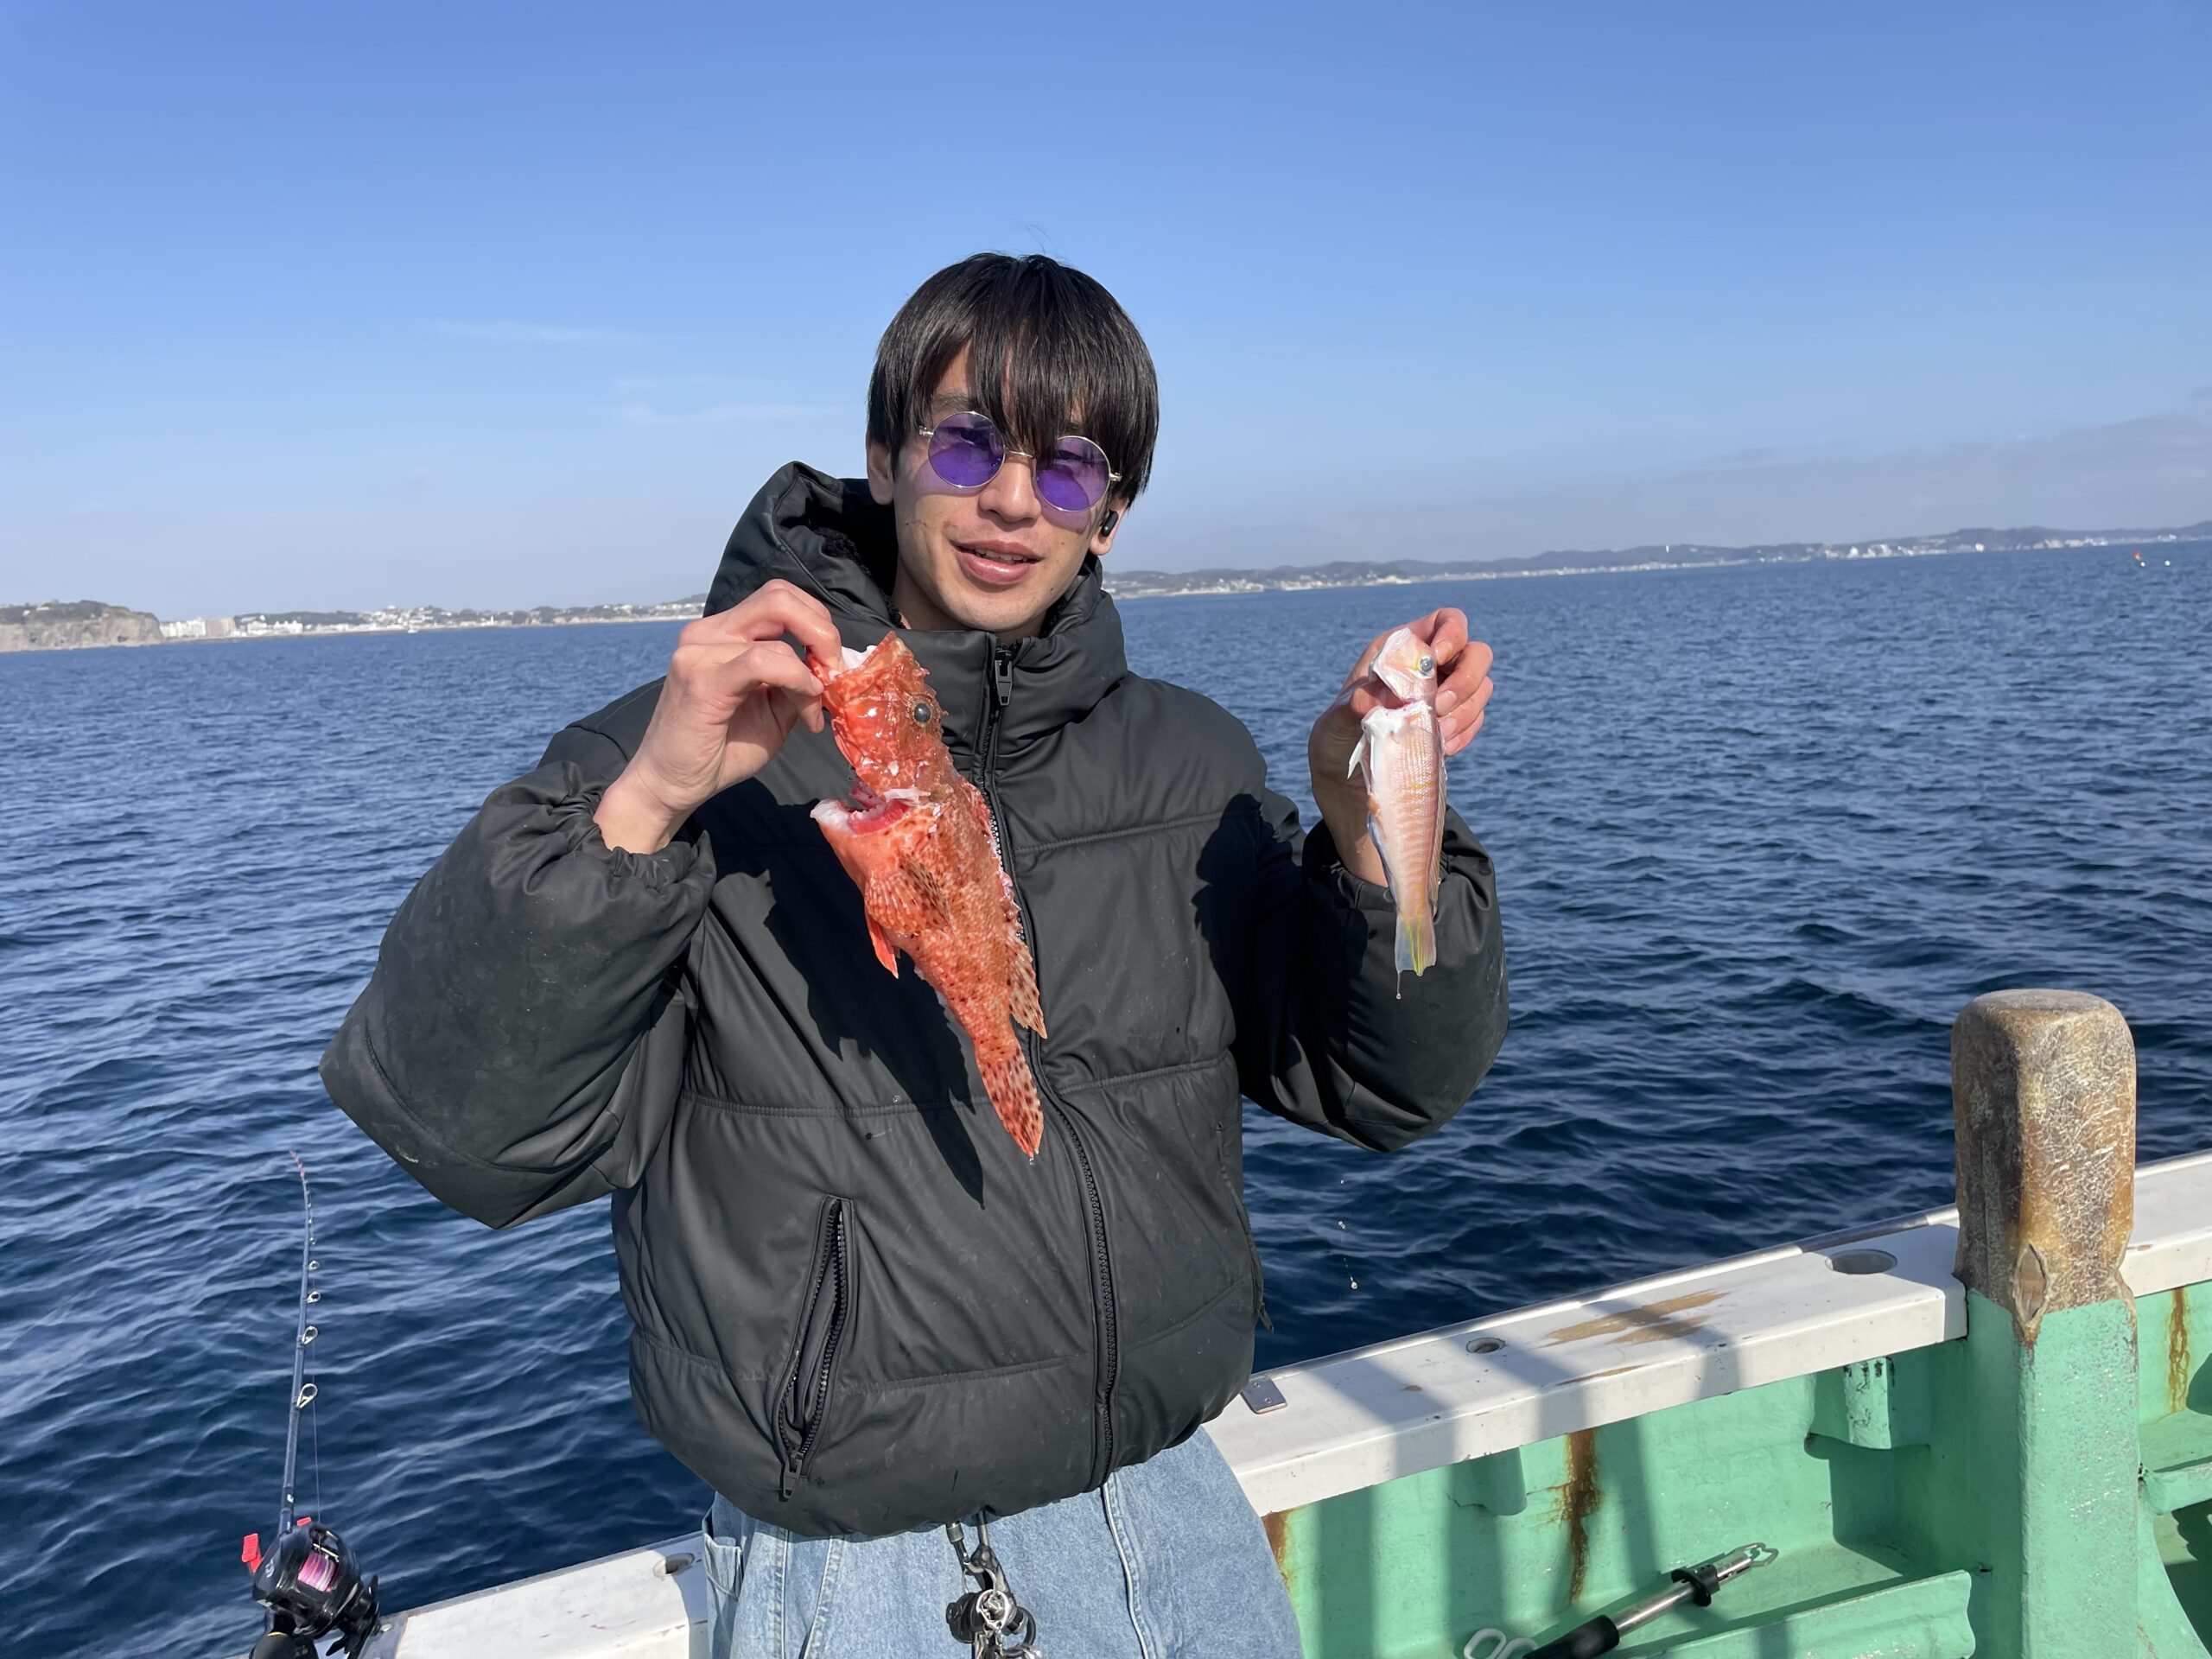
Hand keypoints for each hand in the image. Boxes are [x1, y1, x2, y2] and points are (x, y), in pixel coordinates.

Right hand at [595, 580, 844, 853]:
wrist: (672, 785)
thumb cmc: (721, 750)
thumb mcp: (774, 711)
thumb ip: (798, 681)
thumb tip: (832, 668)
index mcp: (723, 633)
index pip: (780, 599)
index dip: (818, 623)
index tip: (835, 665)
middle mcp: (708, 632)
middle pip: (779, 596)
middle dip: (822, 630)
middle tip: (836, 670)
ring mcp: (700, 651)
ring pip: (777, 634)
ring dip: (810, 672)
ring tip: (811, 712)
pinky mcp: (701, 678)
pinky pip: (763, 661)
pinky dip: (795, 679)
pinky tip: (804, 710)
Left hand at [1307, 608, 1493, 884]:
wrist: (1347, 781)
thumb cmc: (1335, 740)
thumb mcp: (1333, 724)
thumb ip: (1350, 708)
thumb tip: (1371, 697)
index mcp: (1400, 649)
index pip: (1446, 621)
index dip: (1453, 634)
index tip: (1438, 659)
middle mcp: (1429, 668)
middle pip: (1477, 653)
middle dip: (1466, 679)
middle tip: (1438, 706)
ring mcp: (1445, 695)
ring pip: (1482, 688)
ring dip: (1465, 711)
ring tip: (1435, 734)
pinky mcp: (1454, 724)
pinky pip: (1476, 720)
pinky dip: (1463, 733)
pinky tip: (1440, 747)